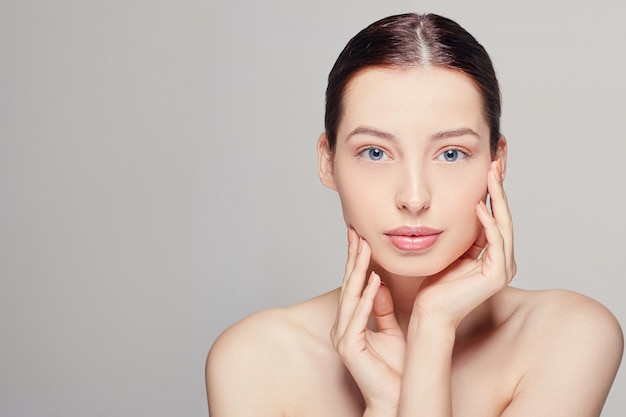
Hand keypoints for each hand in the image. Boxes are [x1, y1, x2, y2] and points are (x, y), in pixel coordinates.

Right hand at [330, 229, 405, 412]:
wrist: (394, 398)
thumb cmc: (393, 368)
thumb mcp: (392, 330)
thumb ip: (382, 308)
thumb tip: (379, 284)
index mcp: (350, 321)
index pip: (353, 284)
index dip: (357, 261)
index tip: (361, 238)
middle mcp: (342, 326)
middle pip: (348, 285)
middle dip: (353, 258)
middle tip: (357, 233)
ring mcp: (343, 336)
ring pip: (351, 296)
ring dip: (358, 271)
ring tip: (365, 248)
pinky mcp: (349, 346)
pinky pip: (358, 316)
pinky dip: (366, 297)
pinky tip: (373, 280)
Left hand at [412, 160, 515, 328]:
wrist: (430, 312)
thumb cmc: (435, 283)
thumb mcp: (452, 248)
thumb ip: (464, 232)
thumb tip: (467, 205)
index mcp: (493, 253)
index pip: (496, 215)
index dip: (494, 191)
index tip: (489, 167)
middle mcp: (503, 260)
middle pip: (504, 216)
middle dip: (499, 188)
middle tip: (496, 162)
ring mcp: (502, 269)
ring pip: (503, 225)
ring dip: (497, 199)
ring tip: (490, 176)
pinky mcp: (496, 277)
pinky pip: (495, 243)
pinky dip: (488, 223)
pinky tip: (480, 206)